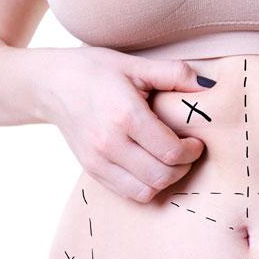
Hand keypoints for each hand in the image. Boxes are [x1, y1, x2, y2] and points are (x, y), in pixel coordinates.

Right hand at [40, 47, 213, 202]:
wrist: (50, 85)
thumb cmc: (95, 71)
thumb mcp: (135, 65)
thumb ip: (174, 74)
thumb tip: (208, 86)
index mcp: (124, 115)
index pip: (170, 151)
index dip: (191, 151)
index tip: (195, 142)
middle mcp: (109, 143)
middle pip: (161, 176)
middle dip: (182, 167)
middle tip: (186, 152)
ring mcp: (97, 161)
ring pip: (146, 191)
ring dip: (165, 180)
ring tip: (168, 161)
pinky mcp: (92, 171)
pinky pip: (128, 193)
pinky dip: (146, 186)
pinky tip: (149, 166)